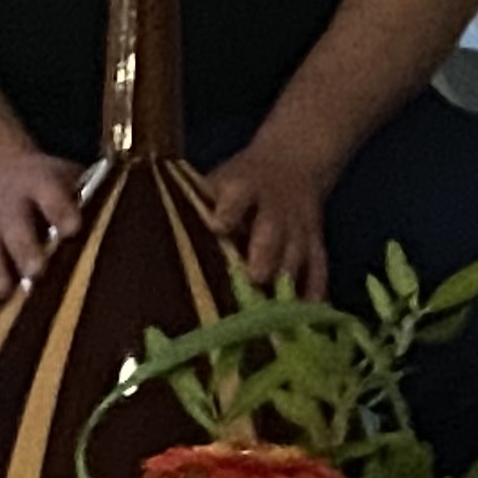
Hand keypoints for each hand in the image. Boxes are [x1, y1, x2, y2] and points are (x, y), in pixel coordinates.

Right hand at [0, 148, 85, 320]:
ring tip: (2, 293)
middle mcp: (10, 209)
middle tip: (37, 271)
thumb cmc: (51, 183)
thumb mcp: (70, 175)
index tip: (72, 228)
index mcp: (39, 184)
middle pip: (16, 229)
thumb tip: (134, 212)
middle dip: (25, 250)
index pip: (51, 196)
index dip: (61, 210)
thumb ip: (92, 193)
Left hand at [203, 138, 337, 301]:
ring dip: (288, 279)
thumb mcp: (219, 181)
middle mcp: (275, 209)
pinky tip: (308, 314)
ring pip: (296, 253)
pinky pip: (318, 268)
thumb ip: (200, 206)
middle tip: (255, 277)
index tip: (218, 226)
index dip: (229, 210)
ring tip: (276, 309)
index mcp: (244, 189)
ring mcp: (298, 227)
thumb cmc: (241, 182)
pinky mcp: (315, 243)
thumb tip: (160, 237)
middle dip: (265, 253)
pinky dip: (314, 292)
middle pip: (272, 230)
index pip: (238, 198)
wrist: (295, 162)